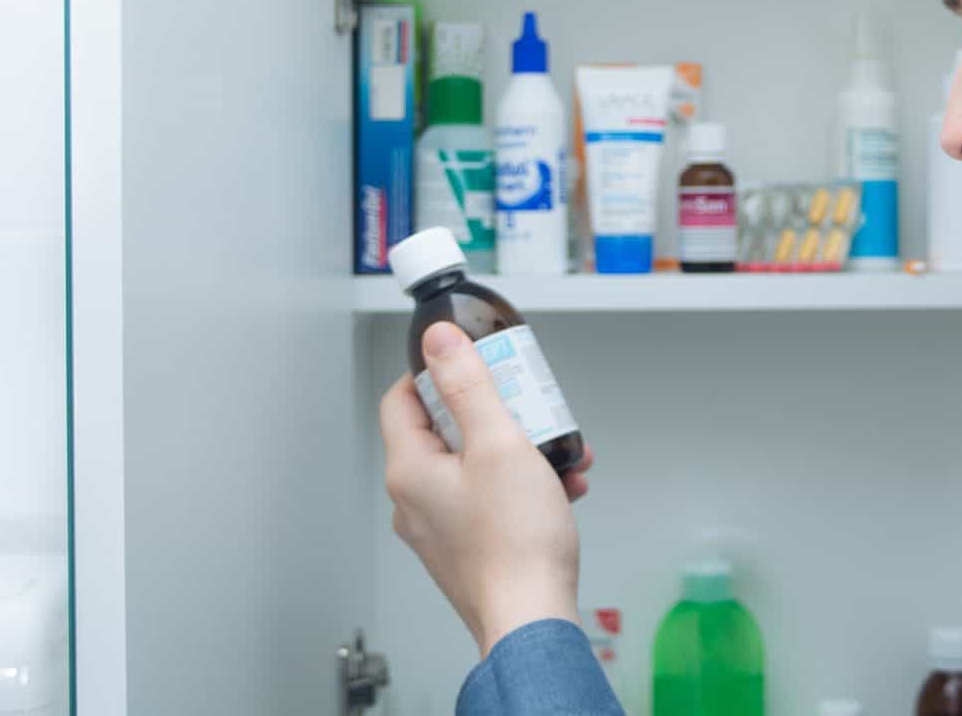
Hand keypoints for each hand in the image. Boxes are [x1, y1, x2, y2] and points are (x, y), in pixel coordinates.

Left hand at [380, 321, 593, 655]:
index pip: (401, 399)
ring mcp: (441, 528)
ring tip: (555, 449)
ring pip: (473, 465)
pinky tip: (560, 485)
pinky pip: (489, 499)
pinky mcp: (468, 548)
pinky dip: (521, 484)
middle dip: (494, 411)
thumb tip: (439, 342)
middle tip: (525, 403)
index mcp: (411, 470)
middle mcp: (415, 501)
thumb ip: (469, 386)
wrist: (531, 619)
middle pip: (444, 431)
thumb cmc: (515, 543)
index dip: (434, 374)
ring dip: (517, 448)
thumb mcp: (499, 444)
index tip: (470, 364)